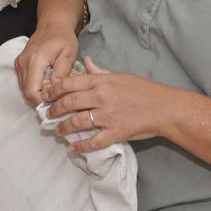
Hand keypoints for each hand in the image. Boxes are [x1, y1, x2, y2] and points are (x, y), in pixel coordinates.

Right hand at [15, 25, 78, 106]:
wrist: (52, 25)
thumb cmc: (63, 38)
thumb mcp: (69, 53)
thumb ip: (62, 70)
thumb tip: (56, 88)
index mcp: (36, 60)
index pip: (32, 91)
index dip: (43, 102)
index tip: (56, 103)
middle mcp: (23, 62)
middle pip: (26, 92)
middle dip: (41, 100)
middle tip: (56, 100)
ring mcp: (19, 63)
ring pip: (24, 89)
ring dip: (37, 94)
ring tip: (52, 92)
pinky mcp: (19, 64)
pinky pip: (23, 82)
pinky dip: (33, 87)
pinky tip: (46, 85)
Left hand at [46, 57, 172, 152]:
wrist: (164, 108)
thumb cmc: (144, 90)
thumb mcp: (120, 76)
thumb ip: (100, 71)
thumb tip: (86, 61)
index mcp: (102, 81)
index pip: (70, 83)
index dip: (54, 90)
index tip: (46, 96)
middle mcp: (101, 97)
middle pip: (69, 103)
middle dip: (54, 109)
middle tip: (47, 115)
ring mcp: (107, 116)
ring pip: (77, 122)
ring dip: (63, 127)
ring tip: (57, 131)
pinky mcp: (115, 133)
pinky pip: (94, 141)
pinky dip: (81, 146)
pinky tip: (73, 149)